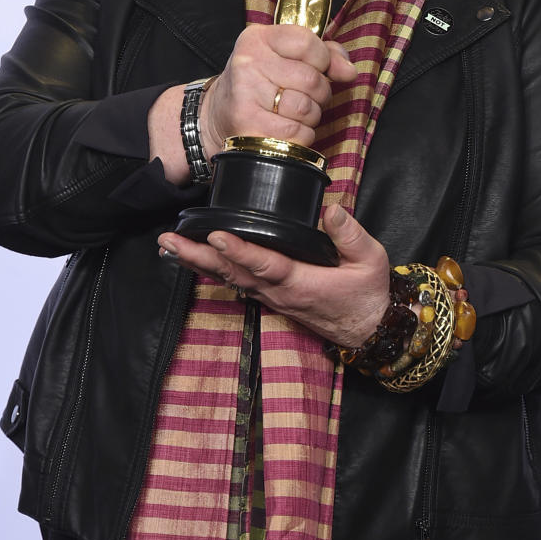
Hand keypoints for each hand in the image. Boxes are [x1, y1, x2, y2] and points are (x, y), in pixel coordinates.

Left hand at [157, 203, 389, 349]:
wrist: (368, 329)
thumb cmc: (368, 294)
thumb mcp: (371, 260)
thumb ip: (350, 235)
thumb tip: (330, 210)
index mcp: (301, 283)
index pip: (264, 264)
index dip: (239, 250)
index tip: (215, 235)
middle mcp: (279, 293)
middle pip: (232, 273)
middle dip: (198, 256)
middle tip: (169, 241)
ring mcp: (271, 297)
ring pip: (228, 278)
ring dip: (197, 262)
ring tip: (169, 245)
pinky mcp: (270, 297)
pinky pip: (235, 282)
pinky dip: (212, 270)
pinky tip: (193, 259)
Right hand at [201, 24, 357, 155]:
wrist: (219, 114)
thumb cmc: (261, 83)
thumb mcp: (286, 57)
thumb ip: (325, 55)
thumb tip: (349, 72)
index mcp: (259, 38)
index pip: (308, 43)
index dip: (323, 61)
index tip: (318, 69)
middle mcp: (248, 62)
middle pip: (312, 80)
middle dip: (319, 94)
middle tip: (304, 97)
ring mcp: (246, 93)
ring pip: (307, 109)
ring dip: (310, 117)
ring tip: (293, 114)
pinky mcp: (247, 124)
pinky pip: (297, 133)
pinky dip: (301, 136)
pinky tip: (286, 130)